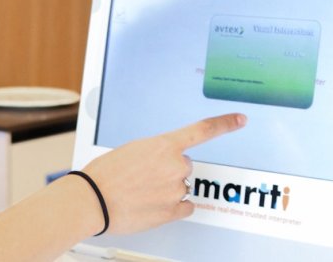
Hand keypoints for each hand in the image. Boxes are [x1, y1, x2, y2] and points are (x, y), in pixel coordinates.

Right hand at [77, 113, 245, 234]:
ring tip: (142, 191)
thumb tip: (164, 162)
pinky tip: (152, 204)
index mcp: (164, 145)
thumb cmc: (104, 174)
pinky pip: (184, 207)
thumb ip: (155, 153)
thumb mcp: (131, 150)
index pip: (203, 130)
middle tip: (145, 176)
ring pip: (181, 187)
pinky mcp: (172, 212)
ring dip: (167, 189)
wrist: (92, 200)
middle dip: (169, 170)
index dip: (226, 124)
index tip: (240, 120)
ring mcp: (175, 190)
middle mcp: (175, 166)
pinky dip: (172, 207)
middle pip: (185, 165)